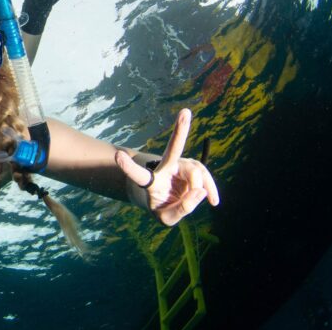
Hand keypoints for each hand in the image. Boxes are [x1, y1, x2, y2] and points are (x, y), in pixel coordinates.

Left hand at [115, 108, 219, 225]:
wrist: (169, 201)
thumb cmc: (162, 208)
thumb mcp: (166, 218)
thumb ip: (182, 209)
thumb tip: (200, 191)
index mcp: (151, 182)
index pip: (139, 175)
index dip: (128, 167)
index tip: (117, 156)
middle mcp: (165, 168)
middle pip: (173, 150)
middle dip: (180, 131)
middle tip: (185, 112)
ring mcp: (181, 165)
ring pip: (196, 172)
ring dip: (201, 189)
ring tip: (201, 203)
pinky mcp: (193, 167)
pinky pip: (205, 176)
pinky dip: (211, 190)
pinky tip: (214, 201)